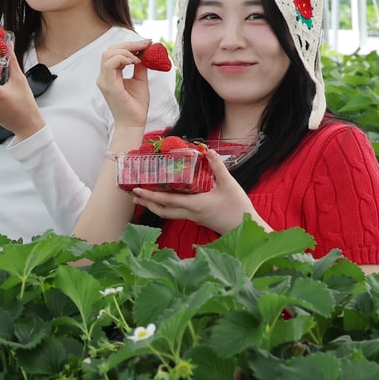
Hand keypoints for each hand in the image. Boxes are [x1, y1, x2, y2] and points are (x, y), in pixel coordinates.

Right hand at [96, 40, 152, 129]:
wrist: (134, 122)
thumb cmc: (135, 105)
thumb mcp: (140, 80)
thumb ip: (139, 66)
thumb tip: (145, 52)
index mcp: (109, 75)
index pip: (114, 52)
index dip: (130, 45)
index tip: (146, 43)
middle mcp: (104, 77)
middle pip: (109, 50)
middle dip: (129, 44)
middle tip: (145, 45)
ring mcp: (105, 81)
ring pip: (108, 54)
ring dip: (126, 51)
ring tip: (138, 58)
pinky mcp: (109, 86)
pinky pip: (110, 64)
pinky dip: (123, 58)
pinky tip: (135, 62)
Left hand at [129, 151, 263, 233]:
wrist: (244, 229)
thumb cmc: (237, 207)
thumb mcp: (229, 184)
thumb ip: (217, 167)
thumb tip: (207, 151)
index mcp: (194, 205)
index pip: (167, 200)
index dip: (151, 195)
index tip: (138, 190)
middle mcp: (189, 213)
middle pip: (162, 211)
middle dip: (146, 203)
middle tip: (134, 195)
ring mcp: (192, 217)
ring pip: (167, 214)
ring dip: (154, 206)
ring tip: (143, 198)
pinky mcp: (196, 218)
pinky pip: (176, 213)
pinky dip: (166, 207)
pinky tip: (165, 200)